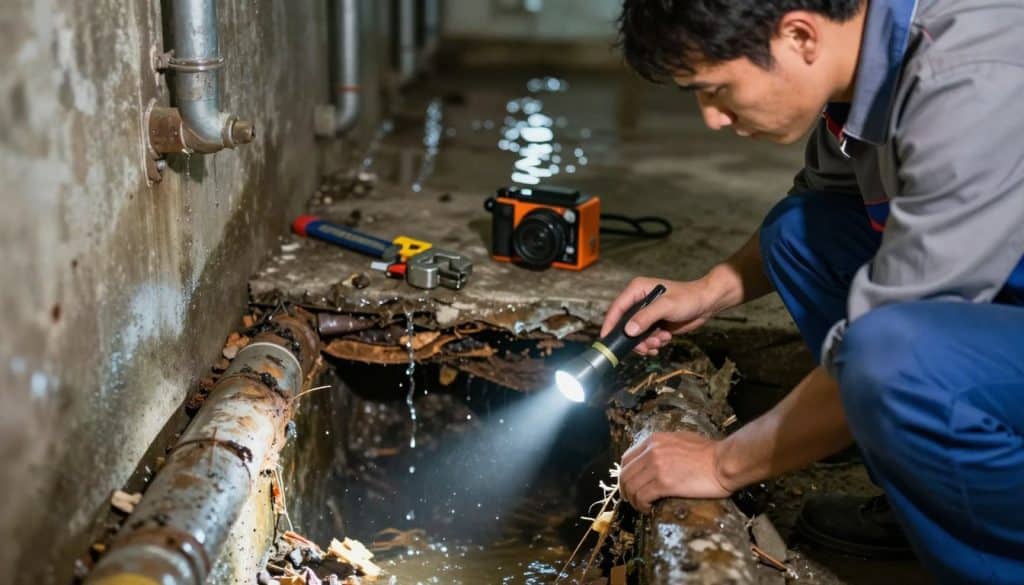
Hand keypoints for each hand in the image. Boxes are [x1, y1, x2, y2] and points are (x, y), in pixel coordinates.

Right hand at [600, 276, 716, 355]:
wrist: (706, 304)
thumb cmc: (688, 298)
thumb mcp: (666, 306)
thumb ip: (646, 318)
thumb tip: (628, 330)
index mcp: (637, 290)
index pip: (617, 308)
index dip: (610, 324)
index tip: (606, 339)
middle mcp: (639, 302)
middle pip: (625, 326)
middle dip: (635, 339)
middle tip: (647, 346)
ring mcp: (646, 315)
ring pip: (635, 336)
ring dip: (647, 342)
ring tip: (661, 339)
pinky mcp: (654, 324)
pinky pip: (645, 339)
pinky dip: (653, 343)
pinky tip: (665, 338)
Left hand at [618, 431, 732, 513]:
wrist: (724, 461)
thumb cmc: (709, 453)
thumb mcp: (680, 440)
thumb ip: (663, 447)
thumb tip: (654, 459)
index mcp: (654, 440)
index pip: (626, 459)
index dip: (625, 475)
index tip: (630, 485)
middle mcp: (651, 451)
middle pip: (625, 475)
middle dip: (626, 490)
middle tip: (633, 500)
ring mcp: (656, 467)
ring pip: (631, 487)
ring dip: (633, 500)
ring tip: (642, 506)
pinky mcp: (664, 483)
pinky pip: (642, 497)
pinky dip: (642, 505)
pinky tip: (649, 509)